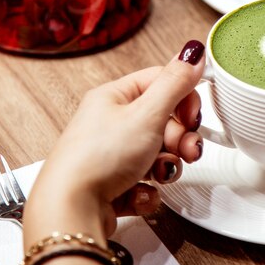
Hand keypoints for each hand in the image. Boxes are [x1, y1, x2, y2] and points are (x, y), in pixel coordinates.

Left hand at [24, 40, 204, 241]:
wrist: (71, 212)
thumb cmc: (98, 159)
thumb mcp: (146, 113)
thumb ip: (174, 83)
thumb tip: (192, 52)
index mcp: (114, 97)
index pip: (160, 82)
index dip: (183, 98)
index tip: (194, 116)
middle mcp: (110, 123)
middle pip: (163, 120)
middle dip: (180, 138)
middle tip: (186, 149)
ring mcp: (111, 155)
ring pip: (157, 153)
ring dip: (167, 165)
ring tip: (160, 174)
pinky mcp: (112, 184)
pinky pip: (144, 181)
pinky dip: (148, 189)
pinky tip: (138, 191)